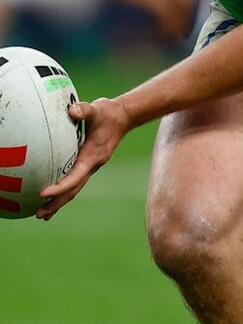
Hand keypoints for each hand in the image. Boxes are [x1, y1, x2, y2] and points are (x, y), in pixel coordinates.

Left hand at [36, 96, 127, 219]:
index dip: (60, 187)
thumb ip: (84, 110)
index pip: (75, 176)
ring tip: (42, 214)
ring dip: (59, 202)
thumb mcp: (97, 109)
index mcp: (92, 156)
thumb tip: (71, 110)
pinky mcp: (87, 164)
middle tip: (39, 214)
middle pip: (73, 190)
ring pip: (74, 189)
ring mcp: (90, 166)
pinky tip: (51, 195)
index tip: (43, 193)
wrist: (122, 117)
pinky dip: (63, 191)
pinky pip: (74, 181)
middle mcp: (92, 165)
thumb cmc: (108, 113)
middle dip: (57, 203)